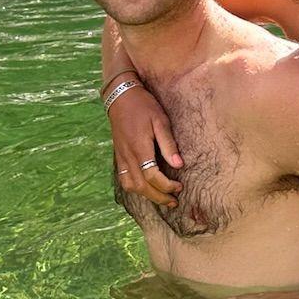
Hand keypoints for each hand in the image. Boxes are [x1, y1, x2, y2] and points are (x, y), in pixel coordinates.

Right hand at [108, 81, 182, 206]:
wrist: (120, 97)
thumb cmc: (143, 106)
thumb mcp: (160, 120)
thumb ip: (168, 144)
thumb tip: (178, 165)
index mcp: (139, 148)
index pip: (152, 176)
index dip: (166, 186)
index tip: (179, 187)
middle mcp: (128, 156)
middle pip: (141, 186)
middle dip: (158, 197)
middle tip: (174, 201)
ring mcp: (121, 157)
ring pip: (130, 186)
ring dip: (146, 195)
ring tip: (161, 197)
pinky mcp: (119, 155)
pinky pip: (124, 179)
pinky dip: (134, 188)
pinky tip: (145, 188)